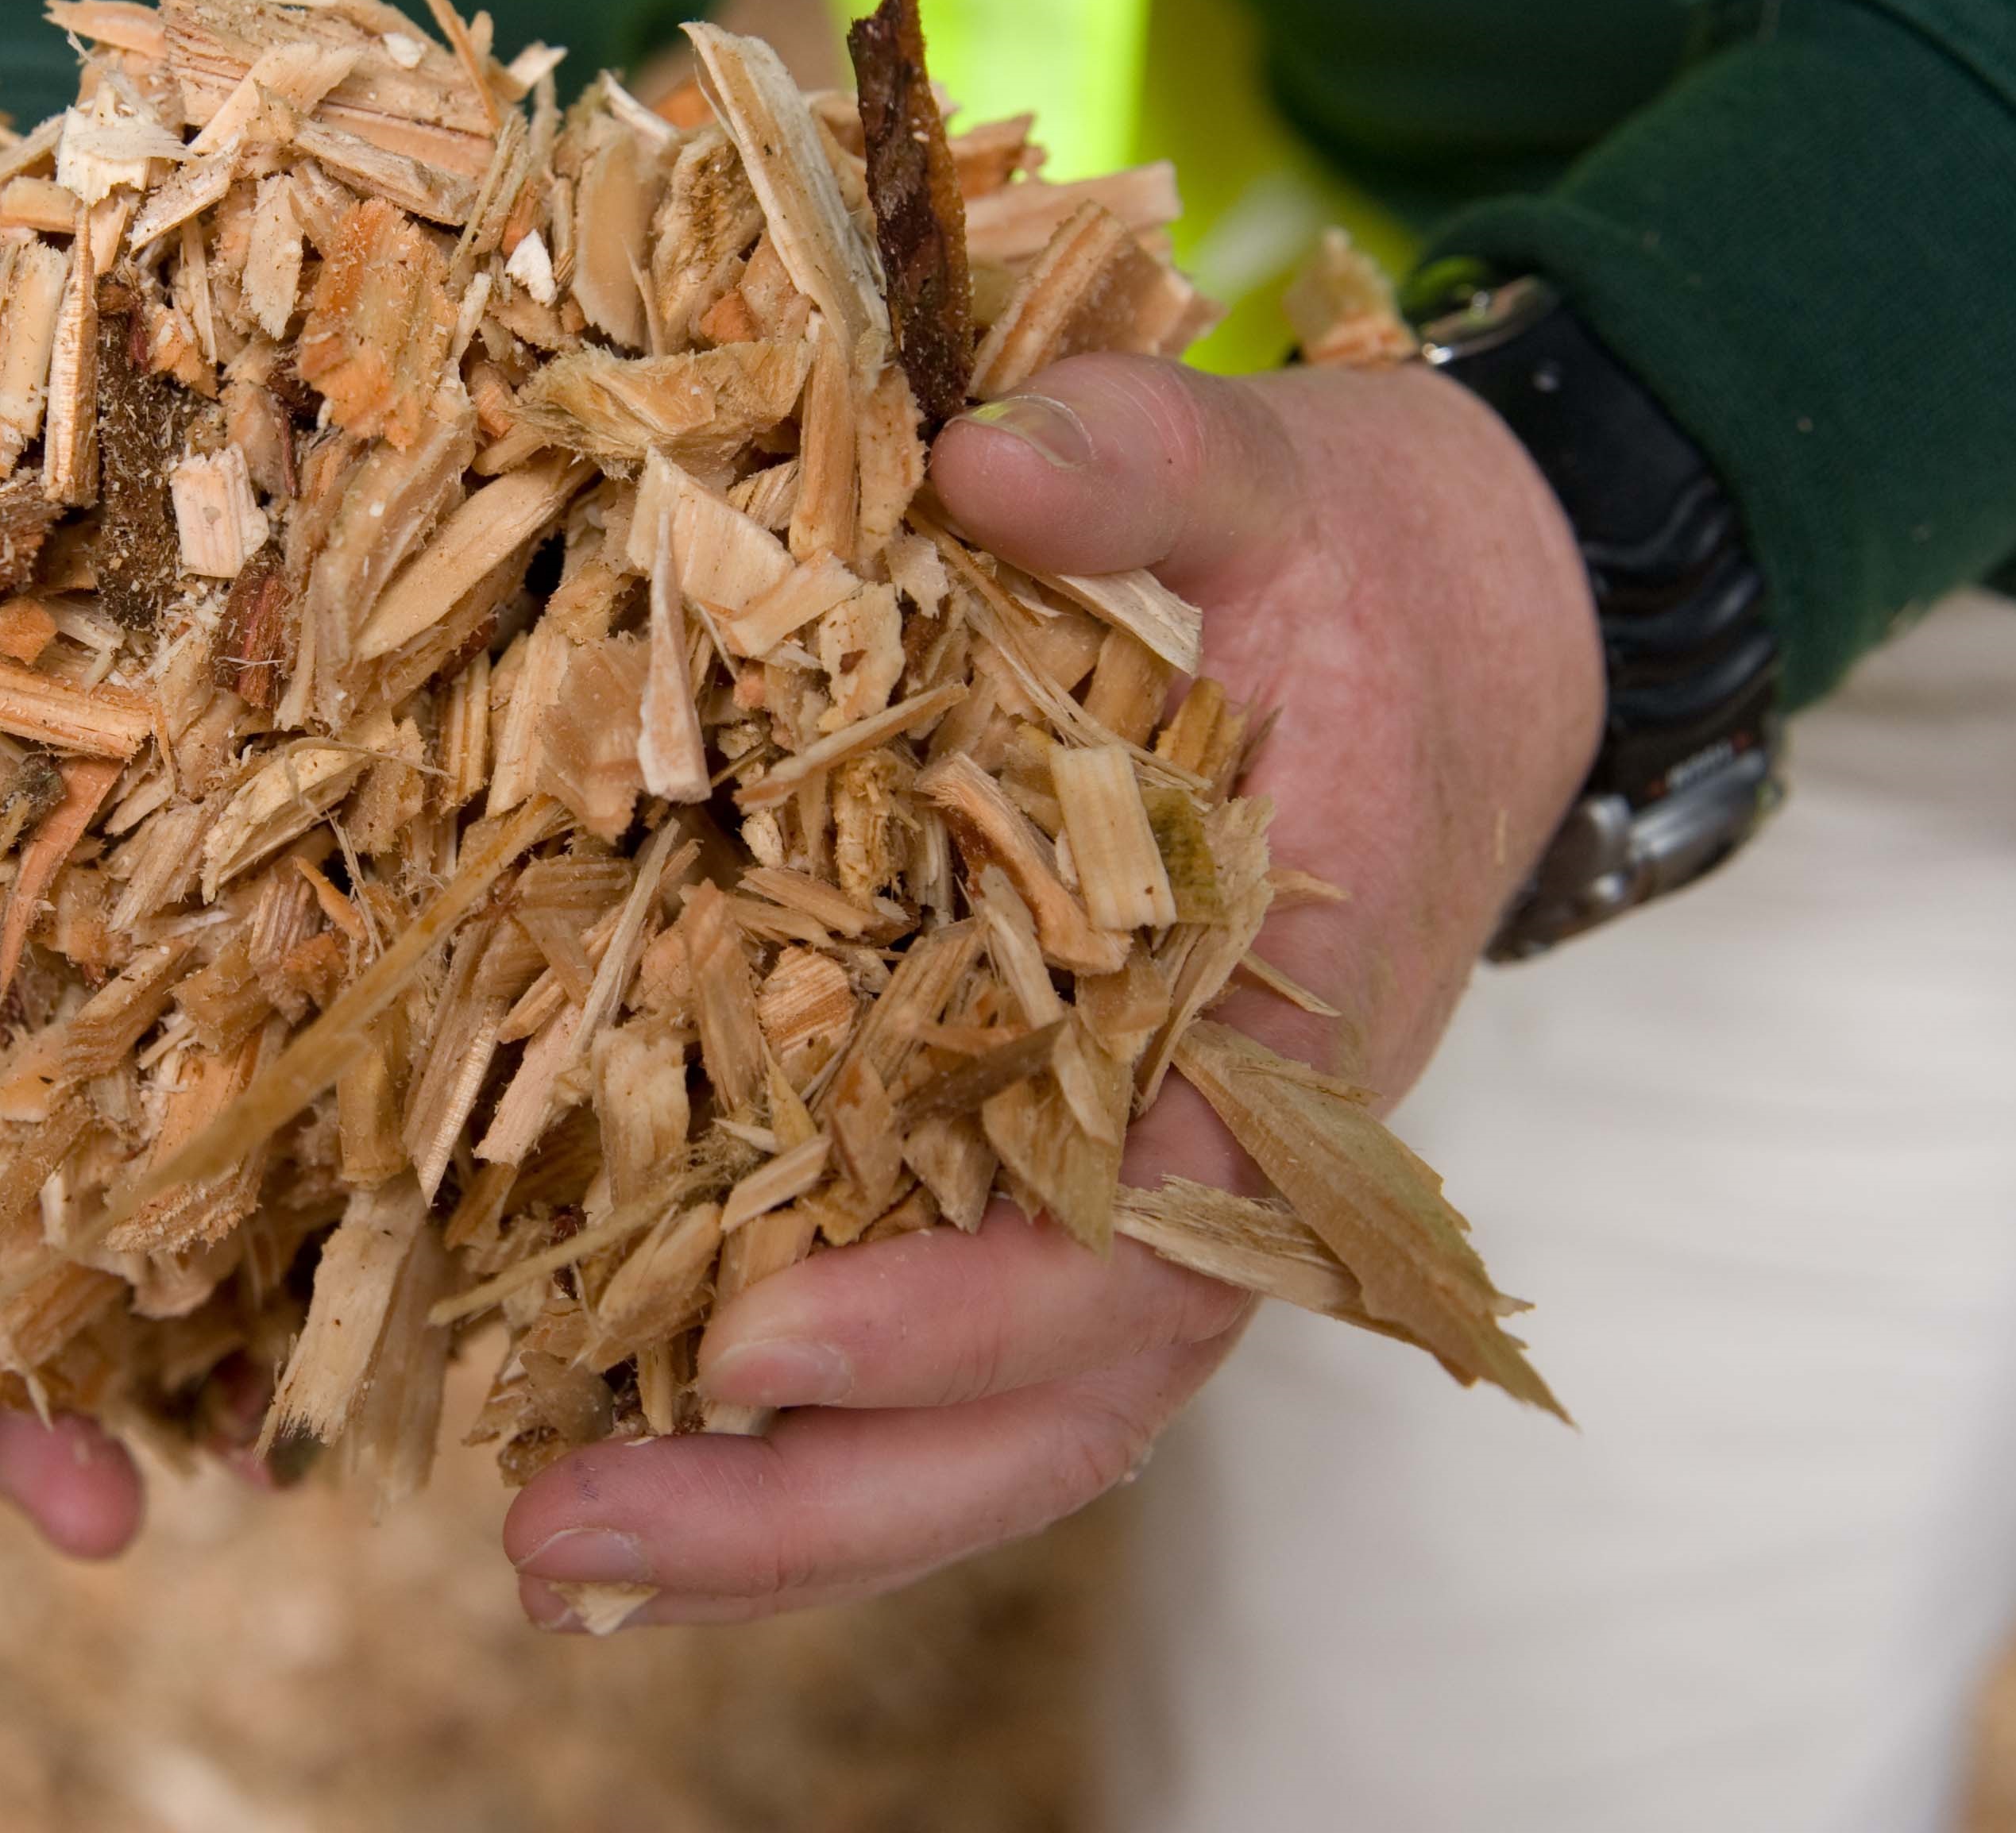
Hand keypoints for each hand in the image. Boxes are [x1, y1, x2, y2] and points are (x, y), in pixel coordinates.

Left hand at [506, 350, 1602, 1628]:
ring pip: (992, 1427)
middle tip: (567, 1543)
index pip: (1131, 1245)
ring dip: (782, 1518)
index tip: (754, 1343)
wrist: (1464, 634)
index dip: (950, 1319)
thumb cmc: (1357, 573)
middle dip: (815, 1508)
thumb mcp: (1277, 478)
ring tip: (552, 1552)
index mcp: (1281, 1032)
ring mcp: (1142, 1192)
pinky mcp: (1061, 1167)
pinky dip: (811, 1433)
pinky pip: (949, 1342)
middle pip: (1045, 1411)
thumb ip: (1152, 462)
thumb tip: (982, 467)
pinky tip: (623, 1454)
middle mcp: (1217, 1166)